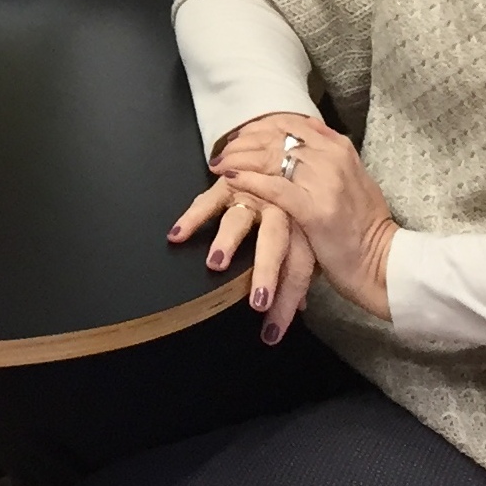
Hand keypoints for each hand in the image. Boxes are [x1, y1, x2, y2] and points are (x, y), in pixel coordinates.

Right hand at [169, 170, 317, 344]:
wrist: (292, 152)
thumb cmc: (298, 204)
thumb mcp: (307, 234)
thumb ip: (303, 268)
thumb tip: (302, 307)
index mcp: (304, 225)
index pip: (299, 268)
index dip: (288, 302)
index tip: (272, 333)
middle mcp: (280, 208)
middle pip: (276, 244)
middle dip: (266, 274)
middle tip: (257, 302)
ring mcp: (254, 193)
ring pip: (239, 221)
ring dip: (229, 242)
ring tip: (216, 263)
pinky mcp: (230, 182)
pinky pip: (209, 200)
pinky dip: (194, 216)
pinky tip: (177, 234)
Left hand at [211, 114, 397, 321]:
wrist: (382, 262)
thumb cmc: (362, 226)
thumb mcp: (350, 179)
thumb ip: (328, 154)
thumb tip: (305, 129)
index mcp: (339, 148)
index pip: (290, 123)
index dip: (259, 128)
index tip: (239, 136)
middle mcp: (332, 159)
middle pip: (276, 138)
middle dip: (243, 143)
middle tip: (221, 152)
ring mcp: (325, 182)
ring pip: (272, 158)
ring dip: (239, 160)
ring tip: (218, 165)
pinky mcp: (315, 210)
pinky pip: (275, 188)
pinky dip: (249, 182)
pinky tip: (229, 181)